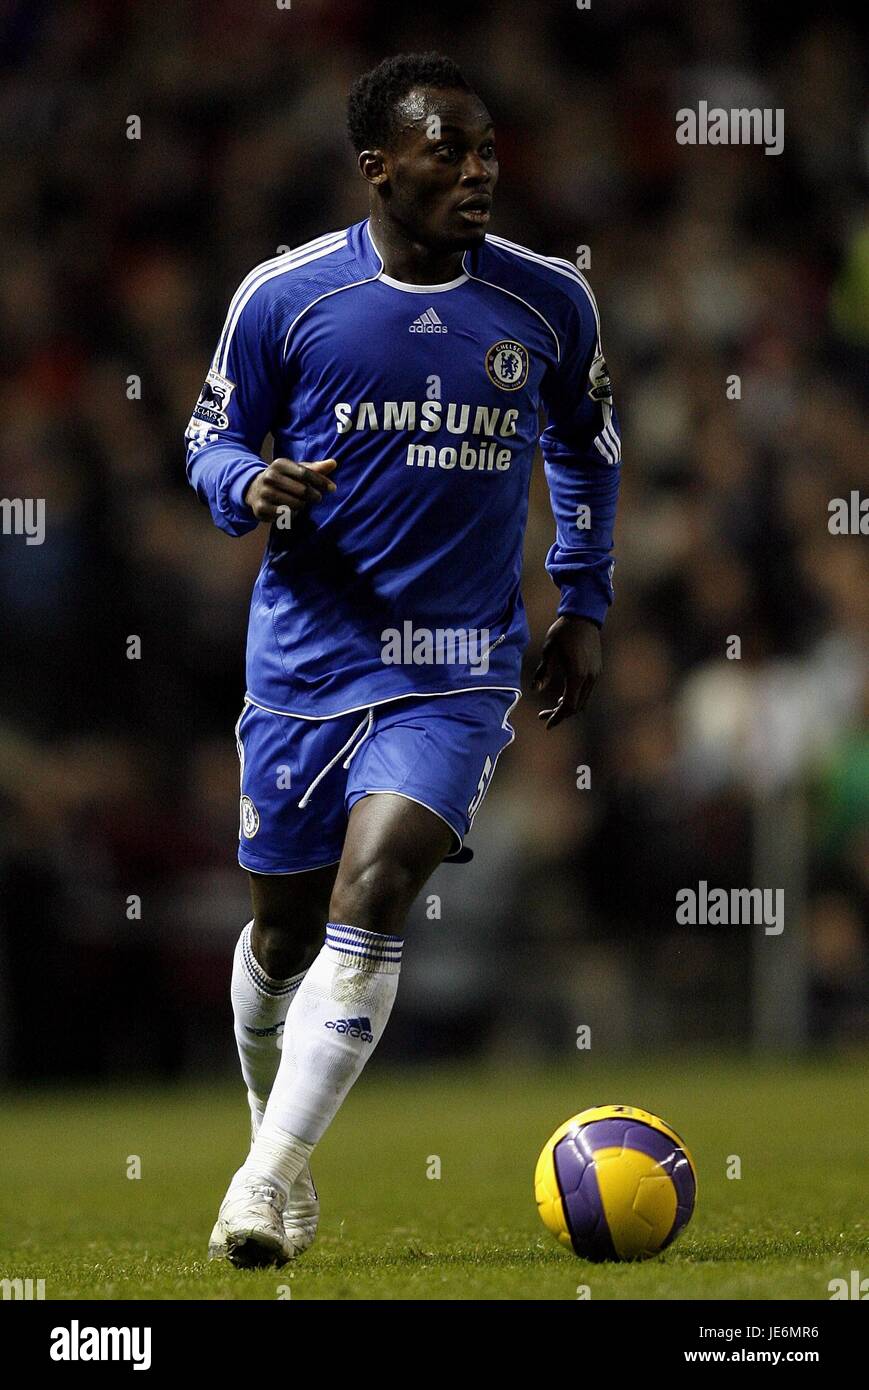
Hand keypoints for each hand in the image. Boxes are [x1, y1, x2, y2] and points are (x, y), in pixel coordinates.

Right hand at [244, 457, 336, 522]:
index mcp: (279, 464)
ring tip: (301, 503)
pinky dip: (293, 514)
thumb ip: (315, 468)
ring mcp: (264, 493)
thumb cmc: (283, 479)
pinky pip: (286, 515)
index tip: (332, 488)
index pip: (305, 473)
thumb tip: (334, 463)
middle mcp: (270, 477)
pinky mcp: (261, 508)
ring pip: (296, 504)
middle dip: (314, 496)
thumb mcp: (296, 470)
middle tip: (317, 498)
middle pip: (303, 490)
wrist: (254, 490)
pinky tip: (290, 510)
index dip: (321, 481)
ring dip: (303, 506)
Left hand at [532, 614, 601, 728]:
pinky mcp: (596, 669)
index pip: (569, 705)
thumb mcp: (549, 651)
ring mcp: (595, 674)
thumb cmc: (563, 632)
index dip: (557, 717)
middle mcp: (589, 678)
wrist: (583, 616)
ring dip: (568, 706)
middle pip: (577, 706)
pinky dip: (576, 696)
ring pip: (583, 700)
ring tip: (553, 706)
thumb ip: (543, 672)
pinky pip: (586, 690)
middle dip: (561, 714)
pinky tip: (564, 694)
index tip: (547, 724)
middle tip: (543, 716)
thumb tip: (534, 690)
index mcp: (577, 675)